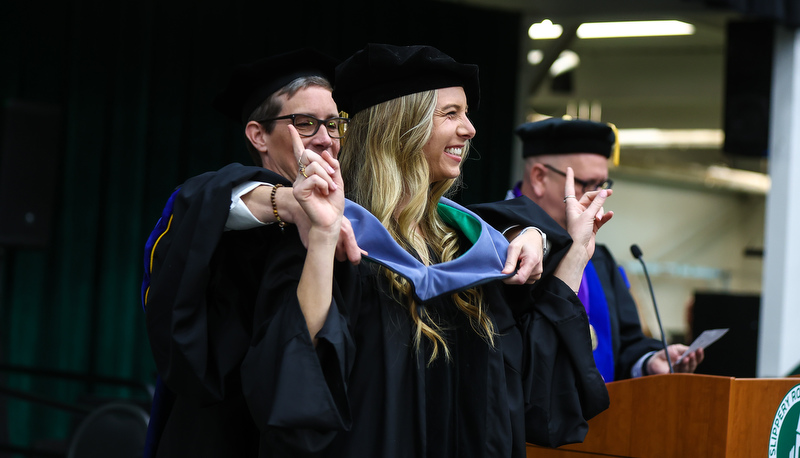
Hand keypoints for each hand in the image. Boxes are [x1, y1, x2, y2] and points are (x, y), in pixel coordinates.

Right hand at [289, 125, 343, 235]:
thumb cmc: (333, 203)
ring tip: (331, 188)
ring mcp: (299, 184)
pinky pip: (314, 178)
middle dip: (324, 163)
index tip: (290, 126)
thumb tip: (326, 152)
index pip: (300, 153)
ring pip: (313, 166)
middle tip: (333, 177)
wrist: (331, 220)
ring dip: (327, 177)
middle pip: (308, 155)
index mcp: (309, 173)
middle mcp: (301, 177)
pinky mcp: (300, 192)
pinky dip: (324, 184)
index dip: (295, 139)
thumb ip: (333, 166)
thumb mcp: (337, 180)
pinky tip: (325, 192)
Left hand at [502, 227, 543, 283]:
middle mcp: (537, 269)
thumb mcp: (514, 247)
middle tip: (510, 264)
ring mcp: (538, 273)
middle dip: (511, 275)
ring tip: (517, 263)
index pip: (520, 279)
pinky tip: (520, 266)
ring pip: (522, 281)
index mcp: (532, 261)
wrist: (534, 239)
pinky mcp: (537, 275)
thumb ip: (510, 261)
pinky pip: (526, 279)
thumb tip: (504, 273)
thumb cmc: (524, 241)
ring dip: (516, 274)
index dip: (509, 279)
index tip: (503, 273)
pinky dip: (520, 274)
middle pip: (520, 280)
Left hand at [553, 167, 613, 291]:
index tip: (569, 168)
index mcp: (571, 207)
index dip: (569, 178)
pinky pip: (601, 217)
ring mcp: (585, 218)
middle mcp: (577, 211)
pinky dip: (605, 216)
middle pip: (589, 198)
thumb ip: (597, 204)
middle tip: (609, 194)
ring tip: (600, 218)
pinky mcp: (592, 226)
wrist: (579, 252)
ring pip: (596, 208)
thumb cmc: (577, 235)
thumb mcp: (588, 216)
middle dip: (598, 198)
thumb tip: (604, 192)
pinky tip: (610, 214)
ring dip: (601, 211)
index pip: (569, 189)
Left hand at [647, 344, 704, 374]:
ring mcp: (680, 373)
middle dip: (693, 359)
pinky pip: (675, 372)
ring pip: (685, 370)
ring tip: (686, 358)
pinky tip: (677, 363)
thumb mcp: (675, 348)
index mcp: (690, 361)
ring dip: (686, 364)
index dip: (699, 355)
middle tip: (692, 353)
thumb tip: (688, 352)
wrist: (655, 360)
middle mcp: (687, 368)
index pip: (697, 359)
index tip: (700, 348)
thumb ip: (682, 349)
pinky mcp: (672, 376)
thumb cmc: (667, 354)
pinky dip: (677, 367)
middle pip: (692, 365)